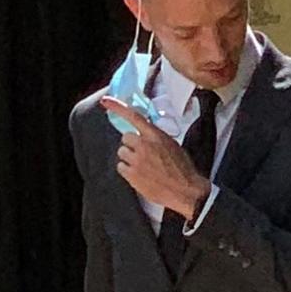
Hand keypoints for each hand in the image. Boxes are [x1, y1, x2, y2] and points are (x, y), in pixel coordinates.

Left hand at [99, 96, 210, 220]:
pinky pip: (121, 167)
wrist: (185, 190)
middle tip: (142, 153)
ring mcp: (137, 161)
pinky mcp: (132, 175)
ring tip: (143, 166)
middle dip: (132, 145)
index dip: (117, 107)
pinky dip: (127, 171)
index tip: (105, 101)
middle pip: (125, 138)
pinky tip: (140, 175)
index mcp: (156, 136)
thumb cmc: (182, 168)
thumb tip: (144, 134)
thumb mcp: (172, 145)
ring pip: (122, 153)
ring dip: (129, 158)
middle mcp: (144, 146)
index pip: (134, 116)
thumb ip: (156, 137)